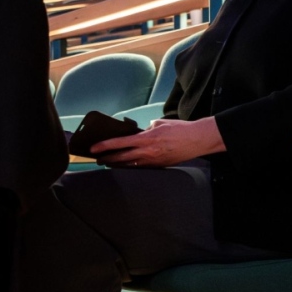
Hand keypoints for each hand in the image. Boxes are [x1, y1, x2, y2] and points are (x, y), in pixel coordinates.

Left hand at [90, 117, 225, 168]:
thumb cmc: (180, 129)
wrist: (197, 140)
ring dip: (117, 164)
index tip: (94, 148)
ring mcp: (153, 161)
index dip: (105, 146)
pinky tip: (125, 166)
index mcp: (146, 138)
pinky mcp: (159, 166)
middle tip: (97, 159)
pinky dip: (131, 166)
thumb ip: (148, 129)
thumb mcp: (161, 124)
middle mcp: (147, 152)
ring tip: (108, 163)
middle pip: (121, 157)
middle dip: (107, 158)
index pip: (120, 143)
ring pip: (129, 165)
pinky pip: (140, 167)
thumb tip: (140, 133)